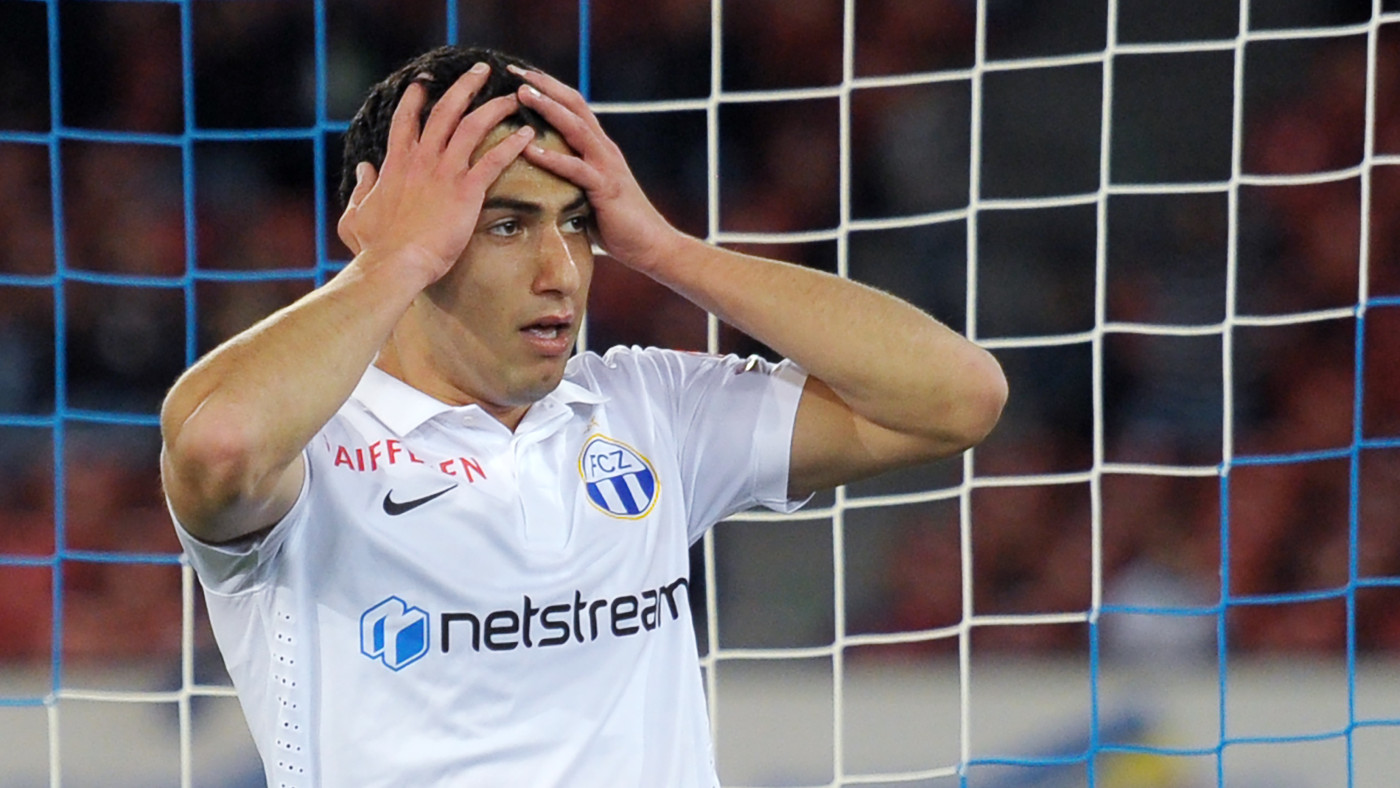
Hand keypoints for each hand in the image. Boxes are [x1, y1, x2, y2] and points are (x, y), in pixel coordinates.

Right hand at [337, 65, 535, 285]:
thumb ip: (360, 188)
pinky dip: (512, 144)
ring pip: (472, 126)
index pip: (405, 119)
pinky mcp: (466, 191)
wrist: (395, 264)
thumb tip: (364, 168)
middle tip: (481, 70)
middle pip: (444, 110)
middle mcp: (421, 160)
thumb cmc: (375, 247)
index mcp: (396, 164)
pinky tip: (527, 134)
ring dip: (494, 107)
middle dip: (464, 86)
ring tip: (513, 96)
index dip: (416, 97)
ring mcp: (444, 173)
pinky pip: (494, 160)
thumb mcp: (355, 214)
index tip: (426, 80)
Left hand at [508, 65, 685, 274]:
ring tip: (523, 95)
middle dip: (545, 86)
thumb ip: (569, 180)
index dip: (550, 87)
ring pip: (576, 128)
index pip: (574, 106)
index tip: (522, 74)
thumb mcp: (589, 194)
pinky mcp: (606, 189)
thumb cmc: (617, 224)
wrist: (651, 245)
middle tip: (516, 72)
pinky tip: (531, 149)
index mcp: (599, 148)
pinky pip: (576, 169)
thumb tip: (536, 180)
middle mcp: (604, 150)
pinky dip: (553, 158)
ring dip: (548, 109)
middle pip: (575, 105)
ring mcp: (607, 167)